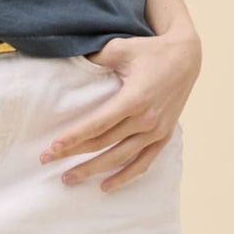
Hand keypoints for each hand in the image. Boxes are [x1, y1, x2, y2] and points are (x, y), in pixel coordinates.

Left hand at [40, 30, 201, 192]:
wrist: (186, 57)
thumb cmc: (150, 50)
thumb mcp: (121, 47)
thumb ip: (96, 57)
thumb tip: (70, 60)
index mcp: (134, 99)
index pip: (97, 125)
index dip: (73, 138)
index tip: (52, 148)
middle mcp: (146, 119)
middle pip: (103, 143)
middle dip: (73, 154)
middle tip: (47, 160)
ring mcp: (156, 131)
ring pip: (120, 158)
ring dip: (93, 170)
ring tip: (68, 178)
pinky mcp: (163, 136)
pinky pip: (143, 162)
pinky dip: (125, 176)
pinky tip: (105, 186)